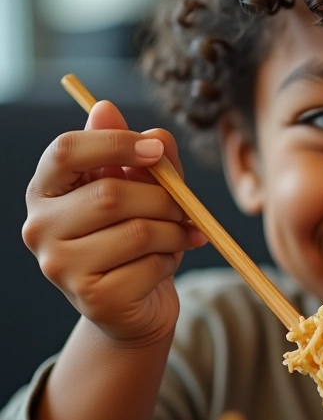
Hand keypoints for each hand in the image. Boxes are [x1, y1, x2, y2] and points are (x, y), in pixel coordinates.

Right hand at [22, 101, 206, 344]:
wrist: (135, 303)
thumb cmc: (136, 236)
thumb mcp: (144, 188)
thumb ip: (143, 155)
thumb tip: (125, 117)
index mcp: (46, 190)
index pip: (66, 151)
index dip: (116, 143)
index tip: (157, 150)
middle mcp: (40, 227)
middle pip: (111, 195)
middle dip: (163, 199)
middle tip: (186, 208)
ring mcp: (60, 267)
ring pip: (138, 232)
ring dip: (173, 232)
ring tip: (179, 236)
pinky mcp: (92, 298)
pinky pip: (149, 266)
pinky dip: (170, 261)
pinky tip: (164, 264)